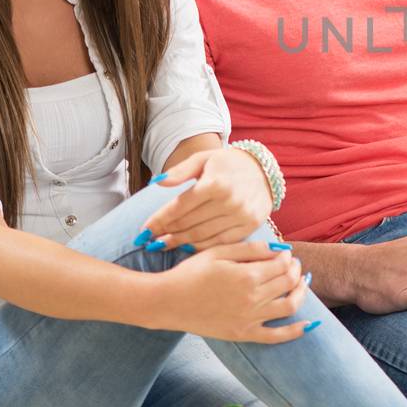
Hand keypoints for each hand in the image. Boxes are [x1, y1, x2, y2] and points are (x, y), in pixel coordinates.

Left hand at [140, 147, 272, 250]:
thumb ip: (180, 170)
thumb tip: (157, 182)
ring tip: (162, 245)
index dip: (159, 219)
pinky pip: (220, 242)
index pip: (180, 206)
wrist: (263, 169)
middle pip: (189, 223)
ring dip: (179, 242)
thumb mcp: (203, 159)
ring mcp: (242, 215)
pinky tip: (186, 247)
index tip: (143, 230)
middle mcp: (230, 200)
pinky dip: (201, 247)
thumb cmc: (227, 164)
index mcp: (216, 183)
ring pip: (203, 236)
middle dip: (166, 233)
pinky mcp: (250, 226)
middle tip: (149, 241)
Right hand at [156, 243, 308, 342]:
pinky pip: (275, 337)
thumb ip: (250, 248)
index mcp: (247, 275)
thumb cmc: (191, 273)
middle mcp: (252, 298)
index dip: (288, 257)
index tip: (285, 254)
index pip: (282, 265)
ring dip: (301, 294)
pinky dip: (295, 331)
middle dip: (295, 271)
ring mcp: (249, 319)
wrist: (168, 302)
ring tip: (300, 284)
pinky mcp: (243, 334)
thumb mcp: (218, 252)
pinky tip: (307, 324)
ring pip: (289, 306)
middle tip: (293, 266)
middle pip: (288, 283)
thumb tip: (278, 248)